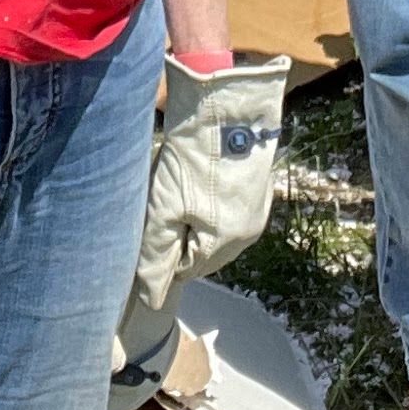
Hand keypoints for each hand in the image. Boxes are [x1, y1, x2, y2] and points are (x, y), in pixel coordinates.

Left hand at [128, 55, 290, 312]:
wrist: (226, 108)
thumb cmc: (192, 159)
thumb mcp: (163, 209)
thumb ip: (155, 256)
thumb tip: (149, 301)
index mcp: (226, 243)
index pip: (185, 268)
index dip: (162, 247)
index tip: (152, 218)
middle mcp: (249, 233)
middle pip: (202, 250)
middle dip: (180, 233)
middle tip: (165, 200)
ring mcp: (257, 209)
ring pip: (216, 230)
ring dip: (196, 217)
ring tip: (182, 184)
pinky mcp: (259, 187)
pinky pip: (229, 209)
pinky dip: (211, 201)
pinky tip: (200, 176)